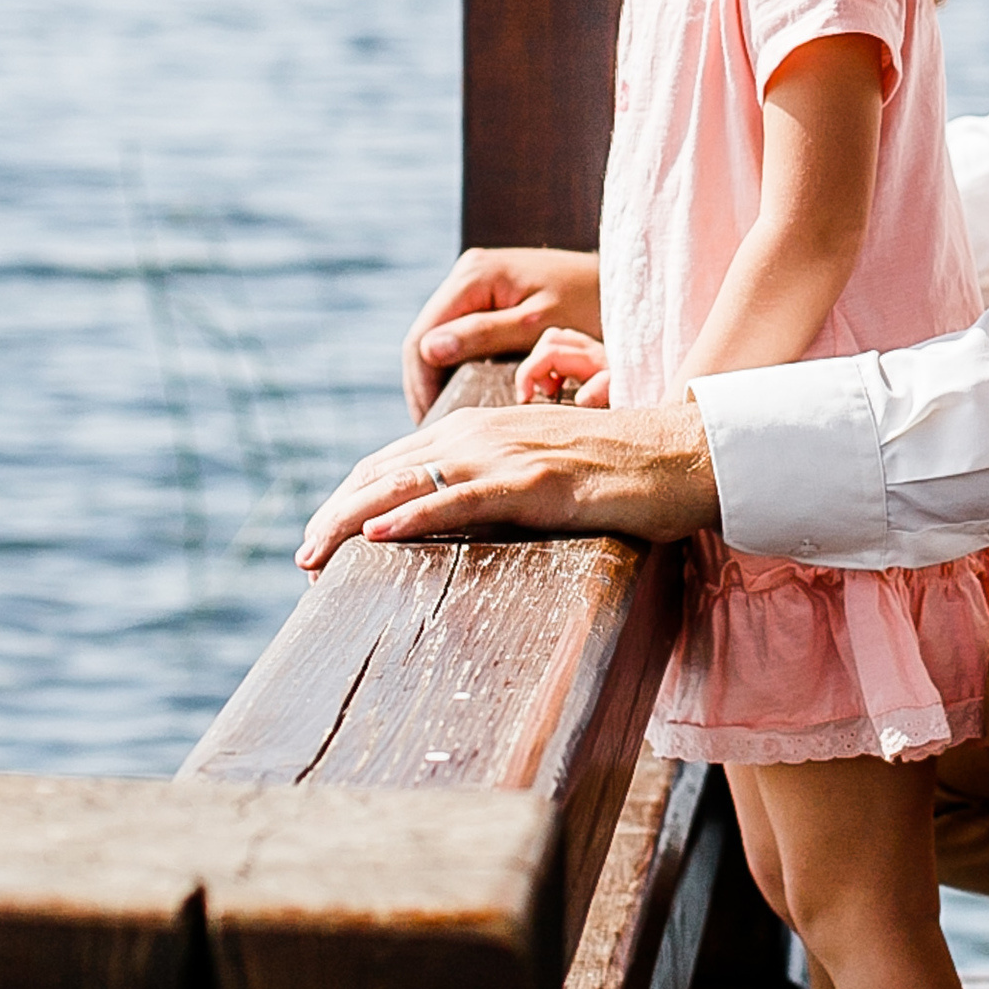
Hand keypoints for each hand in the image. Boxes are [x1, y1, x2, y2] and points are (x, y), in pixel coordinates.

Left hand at [296, 401, 715, 573]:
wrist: (685, 452)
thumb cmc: (624, 468)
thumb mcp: (548, 466)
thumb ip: (504, 480)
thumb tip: (470, 515)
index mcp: (482, 429)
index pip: (394, 460)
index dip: (349, 497)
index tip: (323, 538)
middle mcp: (482, 433)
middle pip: (383, 469)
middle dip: (333, 513)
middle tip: (303, 558)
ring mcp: (506, 455)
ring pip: (406, 482)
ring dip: (349, 519)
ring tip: (314, 553)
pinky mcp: (534, 482)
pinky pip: (459, 499)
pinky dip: (412, 514)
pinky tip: (377, 534)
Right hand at [400, 245, 602, 414]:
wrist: (621, 282)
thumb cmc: (589, 302)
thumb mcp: (537, 325)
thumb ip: (484, 335)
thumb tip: (428, 350)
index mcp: (475, 275)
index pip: (425, 335)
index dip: (422, 382)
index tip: (430, 422)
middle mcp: (469, 273)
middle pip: (427, 336)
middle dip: (426, 383)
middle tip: (433, 428)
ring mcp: (479, 283)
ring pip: (441, 337)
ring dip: (439, 376)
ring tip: (444, 417)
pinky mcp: (491, 296)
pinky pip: (461, 333)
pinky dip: (457, 364)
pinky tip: (461, 393)